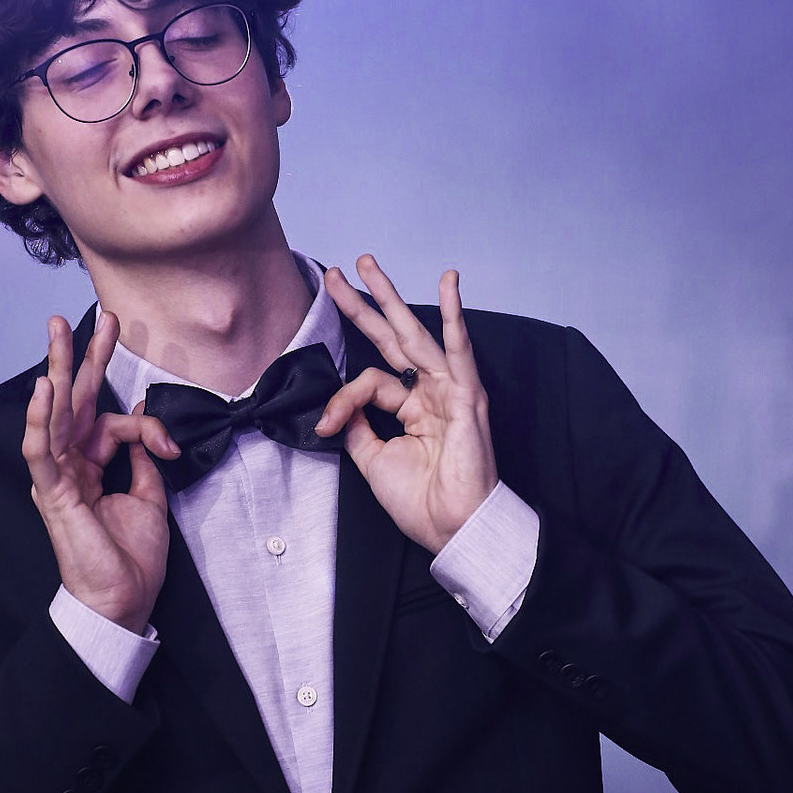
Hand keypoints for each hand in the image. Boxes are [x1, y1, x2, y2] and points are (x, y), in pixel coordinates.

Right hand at [22, 313, 179, 632]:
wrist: (123, 599)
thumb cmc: (131, 557)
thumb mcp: (149, 498)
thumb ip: (144, 461)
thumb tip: (147, 430)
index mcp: (92, 465)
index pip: (111, 422)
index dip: (143, 422)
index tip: (167, 439)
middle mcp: (71, 464)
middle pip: (75, 401)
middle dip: (82, 357)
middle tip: (90, 317)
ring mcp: (58, 477)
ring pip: (55, 414)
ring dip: (58, 370)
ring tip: (58, 332)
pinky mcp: (52, 493)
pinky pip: (41, 451)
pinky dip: (40, 420)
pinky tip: (42, 391)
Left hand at [318, 256, 497, 554]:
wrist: (451, 527)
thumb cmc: (422, 500)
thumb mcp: (373, 458)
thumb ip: (357, 426)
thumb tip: (337, 406)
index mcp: (411, 407)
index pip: (371, 381)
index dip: (343, 398)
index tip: (326, 425)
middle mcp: (430, 392)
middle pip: (392, 338)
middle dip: (364, 305)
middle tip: (340, 273)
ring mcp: (449, 390)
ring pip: (415, 334)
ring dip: (390, 298)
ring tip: (369, 265)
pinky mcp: (466, 396)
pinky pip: (458, 350)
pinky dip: (454, 316)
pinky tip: (449, 283)